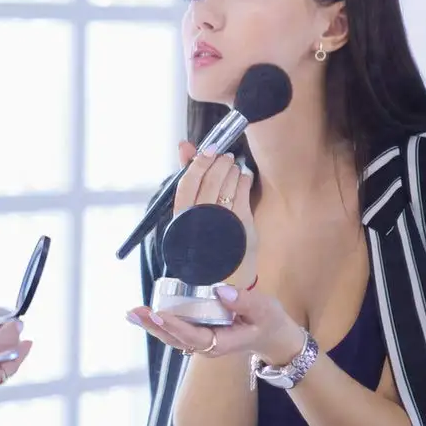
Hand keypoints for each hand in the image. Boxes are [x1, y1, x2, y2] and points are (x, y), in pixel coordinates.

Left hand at [128, 283, 304, 366]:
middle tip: (135, 313)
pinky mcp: (200, 334)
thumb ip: (245, 301)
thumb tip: (220, 291)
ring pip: (173, 337)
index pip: (196, 336)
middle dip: (155, 326)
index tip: (159, 315)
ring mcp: (203, 342)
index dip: (176, 326)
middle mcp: (208, 346)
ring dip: (152, 326)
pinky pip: (177, 332)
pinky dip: (160, 324)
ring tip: (132, 313)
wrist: (273, 337)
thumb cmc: (269, 322)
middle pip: (176, 339)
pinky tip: (145, 315)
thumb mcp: (265, 310)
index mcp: (223, 343)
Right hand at [173, 141, 257, 287]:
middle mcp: (199, 223)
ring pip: (228, 185)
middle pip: (209, 181)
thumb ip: (189, 179)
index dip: (198, 162)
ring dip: (233, 170)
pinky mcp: (242, 227)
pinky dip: (244, 180)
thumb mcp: (192, 213)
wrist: (224, 279)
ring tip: (233, 168)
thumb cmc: (206, 242)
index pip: (186, 183)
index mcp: (181, 220)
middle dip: (220, 163)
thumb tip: (184, 146)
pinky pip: (243, 194)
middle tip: (226, 158)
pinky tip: (243, 179)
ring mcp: (222, 225)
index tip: (209, 150)